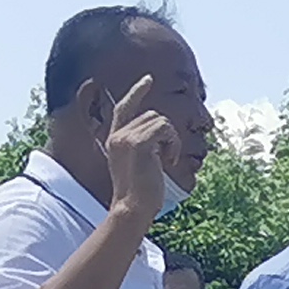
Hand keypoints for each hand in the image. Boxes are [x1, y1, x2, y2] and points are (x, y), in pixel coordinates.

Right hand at [101, 73, 178, 221]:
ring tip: (167, 161)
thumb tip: (162, 131)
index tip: (149, 78)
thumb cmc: (139, 194)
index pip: (124, 108)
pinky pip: (166, 129)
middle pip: (152, 115)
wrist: (132, 209)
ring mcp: (126, 138)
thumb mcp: (139, 164)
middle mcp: (117, 135)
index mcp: (114, 139)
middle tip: (167, 157)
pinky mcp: (138, 143)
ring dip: (171, 140)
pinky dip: (173, 144)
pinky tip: (169, 162)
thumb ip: (144, 145)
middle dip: (166, 133)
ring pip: (161, 121)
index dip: (137, 91)